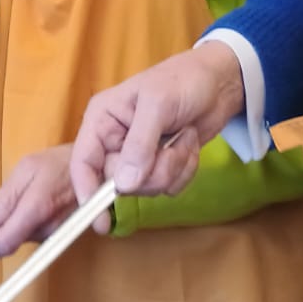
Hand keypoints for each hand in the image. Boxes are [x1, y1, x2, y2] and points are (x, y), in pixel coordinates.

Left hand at [0, 144, 76, 258]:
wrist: (94, 170)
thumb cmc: (58, 164)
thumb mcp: (27, 167)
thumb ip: (7, 196)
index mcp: (34, 210)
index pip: (6, 243)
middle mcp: (46, 230)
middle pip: (13, 242)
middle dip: (2, 231)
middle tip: (2, 207)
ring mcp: (55, 235)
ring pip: (23, 239)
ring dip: (16, 226)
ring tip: (22, 200)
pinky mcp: (61, 236)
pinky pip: (36, 236)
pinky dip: (28, 225)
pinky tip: (33, 206)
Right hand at [68, 45, 244, 233]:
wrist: (219, 83)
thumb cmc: (182, 81)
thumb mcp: (158, 105)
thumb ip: (139, 145)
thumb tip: (123, 185)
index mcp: (103, 120)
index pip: (83, 162)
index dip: (87, 191)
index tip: (100, 220)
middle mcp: (115, 140)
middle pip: (119, 182)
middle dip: (151, 171)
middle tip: (169, 149)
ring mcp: (138, 155)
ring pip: (147, 187)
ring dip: (173, 167)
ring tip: (183, 137)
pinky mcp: (161, 164)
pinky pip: (168, 187)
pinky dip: (185, 169)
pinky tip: (189, 143)